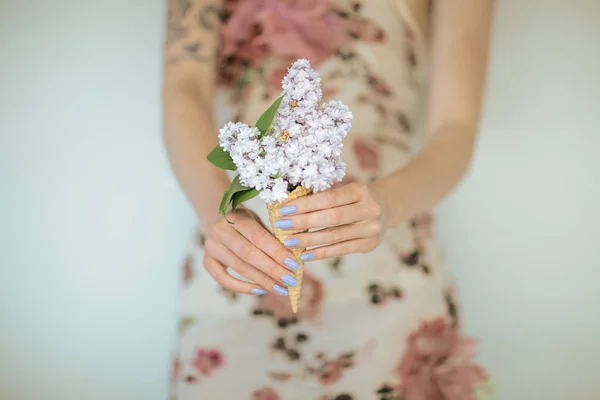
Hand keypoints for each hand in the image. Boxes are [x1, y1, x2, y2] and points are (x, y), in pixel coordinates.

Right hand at [203, 208, 299, 295]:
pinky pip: (224, 280)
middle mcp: (220, 231)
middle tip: (290, 281)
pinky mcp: (206, 261)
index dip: (277, 252)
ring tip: (281, 289)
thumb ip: (272, 237)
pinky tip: (260, 290)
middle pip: (249, 255)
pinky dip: (243, 287)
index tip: (294, 265)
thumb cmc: (246, 223)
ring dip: (263, 281)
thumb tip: (296, 259)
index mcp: (235, 217)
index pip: (258, 237)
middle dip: (272, 270)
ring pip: (239, 268)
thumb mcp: (259, 221)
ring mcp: (211, 247)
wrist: (217, 219)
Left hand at [273, 182, 389, 260]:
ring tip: (289, 242)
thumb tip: (291, 206)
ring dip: (309, 240)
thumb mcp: (347, 190)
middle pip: (332, 218)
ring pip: (335, 236)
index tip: (284, 209)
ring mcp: (371, 229)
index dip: (306, 205)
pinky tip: (305, 254)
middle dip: (304, 222)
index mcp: (361, 191)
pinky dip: (321, 253)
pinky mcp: (370, 245)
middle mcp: (369, 209)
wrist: (388, 207)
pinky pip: (341, 250)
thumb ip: (326, 197)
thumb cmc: (357, 197)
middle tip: (282, 226)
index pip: (329, 199)